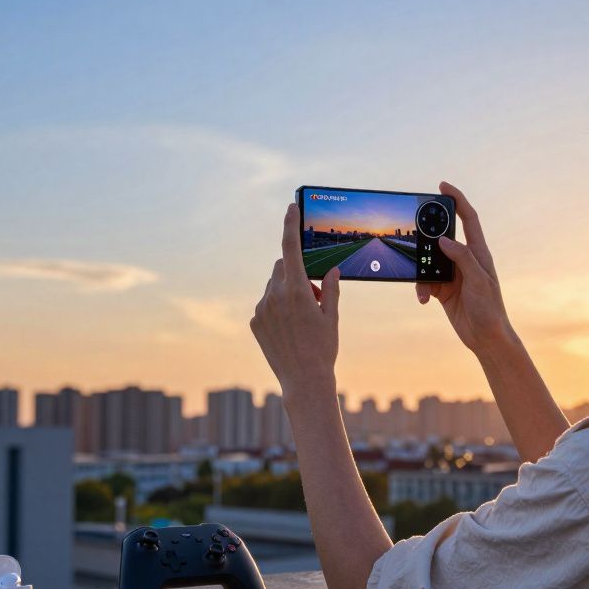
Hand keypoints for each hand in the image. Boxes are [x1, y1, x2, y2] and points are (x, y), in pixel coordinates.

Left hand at [250, 203, 340, 394]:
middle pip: (283, 267)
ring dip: (287, 291)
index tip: (290, 208)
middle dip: (297, 272)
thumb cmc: (323, 348)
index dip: (290, 225)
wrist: (303, 381)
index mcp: (297, 291)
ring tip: (302, 318)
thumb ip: (331, 289)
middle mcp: (275, 296)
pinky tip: (289, 329)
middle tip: (315, 296)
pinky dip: (277, 307)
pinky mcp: (255, 321)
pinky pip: (266, 303)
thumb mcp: (332, 317)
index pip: (290, 248)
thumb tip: (332, 271)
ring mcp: (262, 309)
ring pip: (274, 286)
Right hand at [416, 181, 515, 353]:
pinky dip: (421, 289)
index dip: (457, 200)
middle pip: (442, 237)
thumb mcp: (479, 281)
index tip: (442, 186)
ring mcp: (453, 274)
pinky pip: (425, 281)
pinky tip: (423, 299)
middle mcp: (465, 260)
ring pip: (429, 261)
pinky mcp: (443, 289)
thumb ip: (462, 258)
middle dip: (427, 236)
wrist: (486, 337)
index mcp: (478, 253)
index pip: (468, 219)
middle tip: (413, 233)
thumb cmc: (490, 309)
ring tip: (423, 288)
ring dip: (421, 272)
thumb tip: (443, 240)